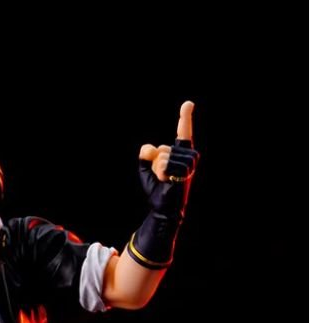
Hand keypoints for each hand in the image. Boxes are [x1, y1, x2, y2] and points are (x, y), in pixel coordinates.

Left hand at [137, 100, 199, 217]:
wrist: (163, 207)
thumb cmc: (157, 188)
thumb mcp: (147, 168)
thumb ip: (146, 154)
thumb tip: (150, 149)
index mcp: (181, 153)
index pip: (183, 132)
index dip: (185, 117)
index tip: (188, 104)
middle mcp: (189, 156)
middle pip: (161, 149)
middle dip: (154, 163)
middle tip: (162, 177)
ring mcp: (189, 164)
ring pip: (162, 156)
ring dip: (158, 170)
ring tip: (165, 180)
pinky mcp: (185, 172)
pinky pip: (163, 164)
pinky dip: (160, 174)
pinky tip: (167, 181)